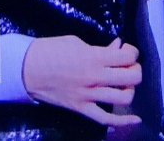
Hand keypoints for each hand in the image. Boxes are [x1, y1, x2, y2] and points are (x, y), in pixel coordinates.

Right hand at [22, 35, 141, 125]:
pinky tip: (135, 119)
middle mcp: (95, 77)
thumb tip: (117, 47)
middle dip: (135, 70)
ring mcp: (89, 95)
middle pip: (131, 77)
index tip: (127, 50)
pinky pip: (106, 119)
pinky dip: (123, 121)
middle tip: (128, 66)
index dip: (132, 52)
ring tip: (124, 83)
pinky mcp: (81, 108)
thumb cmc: (52, 50)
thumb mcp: (77, 42)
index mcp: (94, 57)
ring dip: (130, 89)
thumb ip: (100, 48)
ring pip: (123, 98)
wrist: (29, 69)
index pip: (127, 56)